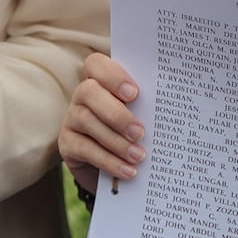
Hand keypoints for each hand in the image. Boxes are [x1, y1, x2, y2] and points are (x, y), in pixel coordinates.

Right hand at [59, 52, 144, 192]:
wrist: (116, 173)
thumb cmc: (134, 135)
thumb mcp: (142, 118)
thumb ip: (147, 109)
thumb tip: (171, 111)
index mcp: (102, 81)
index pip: (96, 64)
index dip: (113, 76)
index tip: (134, 93)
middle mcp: (83, 95)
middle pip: (89, 91)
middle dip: (116, 113)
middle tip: (139, 132)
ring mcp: (72, 118)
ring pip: (86, 120)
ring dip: (115, 140)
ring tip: (138, 156)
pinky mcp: (66, 143)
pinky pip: (84, 148)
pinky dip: (108, 160)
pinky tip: (127, 170)